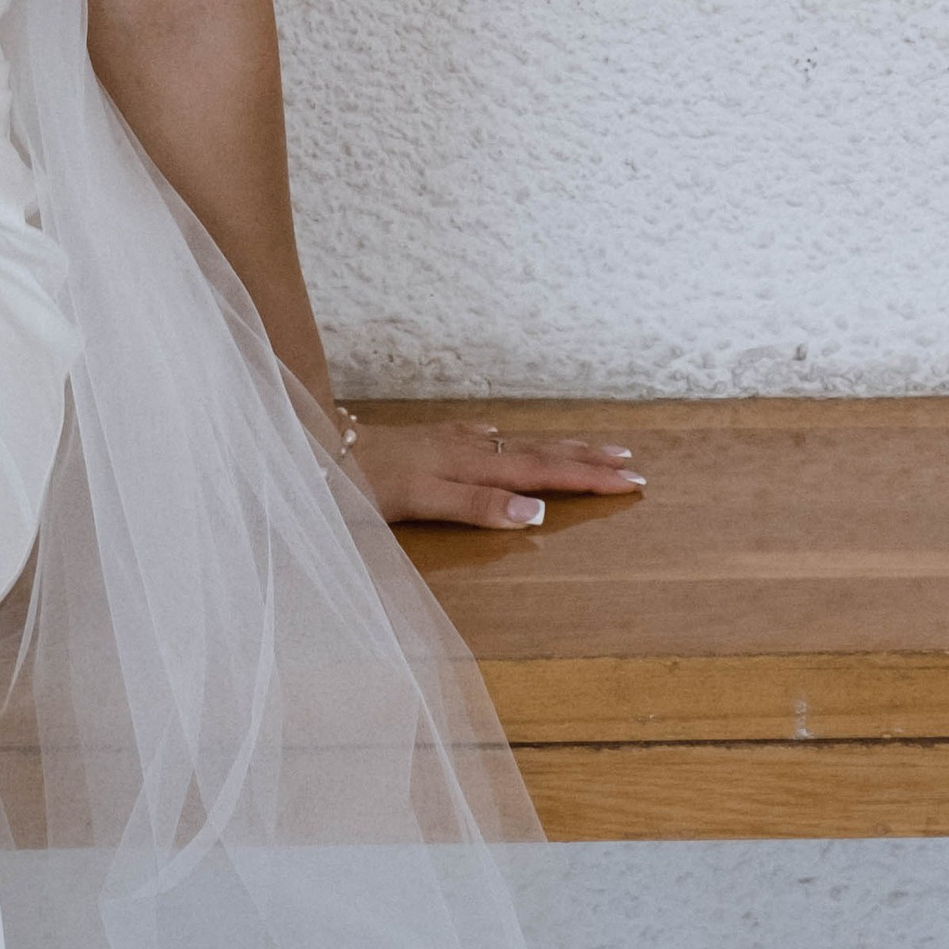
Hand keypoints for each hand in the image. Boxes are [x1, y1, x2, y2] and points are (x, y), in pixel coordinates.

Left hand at [343, 416, 644, 529]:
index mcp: (472, 467)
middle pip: (538, 452)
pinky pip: (479, 437)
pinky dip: (503, 440)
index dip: (587, 478)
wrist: (317, 445)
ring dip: (555, 446)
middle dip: (586, 459)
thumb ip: (477, 505)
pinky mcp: (427, 439)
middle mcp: (467, 449)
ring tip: (588, 446)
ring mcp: (447, 440)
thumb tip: (537, 512)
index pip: (543, 473)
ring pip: (515, 442)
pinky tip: (499, 436)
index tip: (631, 482)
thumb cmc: (365, 482)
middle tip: (632, 463)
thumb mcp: (421, 501)